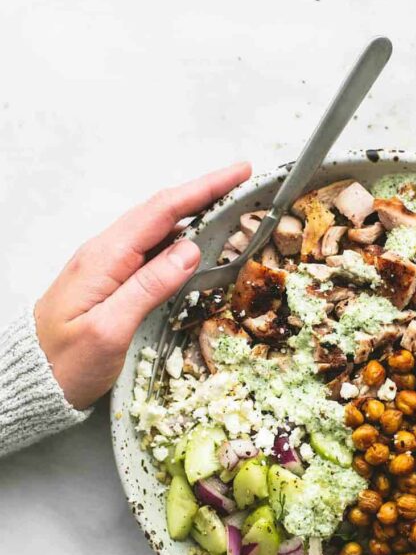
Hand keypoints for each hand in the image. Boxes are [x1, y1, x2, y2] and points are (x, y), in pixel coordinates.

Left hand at [34, 162, 250, 409]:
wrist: (31, 381)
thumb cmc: (65, 362)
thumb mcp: (109, 330)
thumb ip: (148, 287)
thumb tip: (190, 250)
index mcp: (105, 257)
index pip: (162, 210)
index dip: (204, 189)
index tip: (239, 172)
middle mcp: (106, 253)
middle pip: (162, 212)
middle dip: (205, 193)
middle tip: (245, 184)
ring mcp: (108, 266)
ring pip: (158, 230)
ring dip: (195, 216)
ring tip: (232, 211)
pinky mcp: (112, 282)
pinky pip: (152, 251)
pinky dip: (181, 241)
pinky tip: (199, 247)